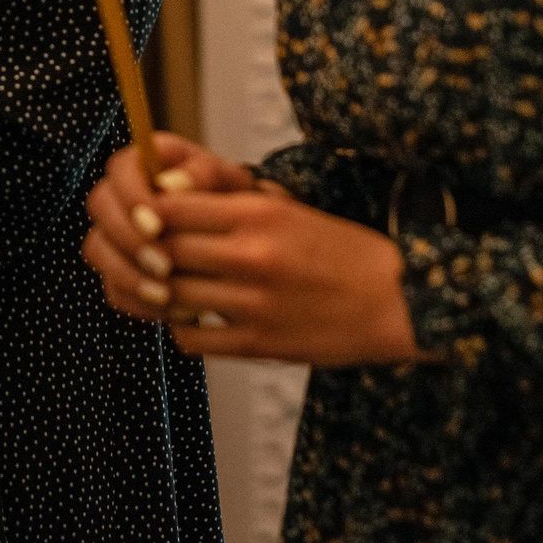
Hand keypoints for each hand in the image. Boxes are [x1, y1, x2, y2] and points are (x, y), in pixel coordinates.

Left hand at [85, 148, 424, 366]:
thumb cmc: (343, 251)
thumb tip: (167, 199)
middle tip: (143, 256)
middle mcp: (251, 255)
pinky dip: (181, 330)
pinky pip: (193, 339)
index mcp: (259, 213)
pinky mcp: (259, 343)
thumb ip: (231, 207)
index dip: (144, 213)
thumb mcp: (288, 210)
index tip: (144, 219)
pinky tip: (191, 321)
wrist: (399, 301)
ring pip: (171, 296)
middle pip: (163, 251)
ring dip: (157, 294)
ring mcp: (253, 303)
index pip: (169, 207)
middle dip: (144, 254)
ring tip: (163, 289)